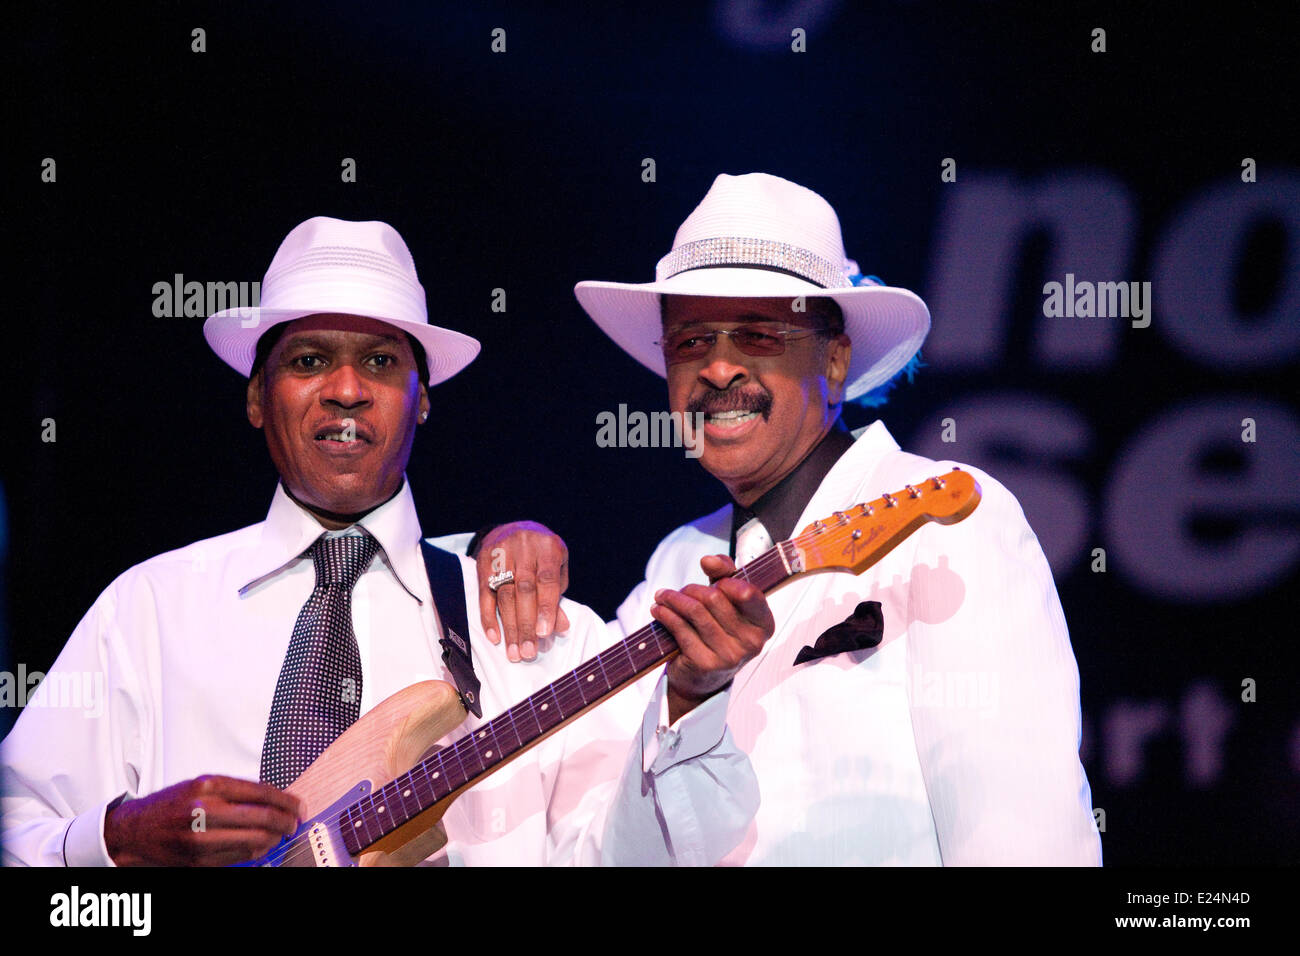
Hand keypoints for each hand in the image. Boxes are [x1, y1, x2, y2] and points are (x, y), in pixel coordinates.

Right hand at [104, 775, 301, 865]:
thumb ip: (238, 790)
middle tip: (296, 822)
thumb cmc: (171, 804)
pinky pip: (239, 857)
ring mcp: (201, 839)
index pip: (261, 793)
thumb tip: (276, 798)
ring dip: (274, 838)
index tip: (299, 805)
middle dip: (286, 821)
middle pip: (262, 818)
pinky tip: (262, 845)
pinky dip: (256, 851)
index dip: (287, 801)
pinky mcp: (198, 860)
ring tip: (281, 834)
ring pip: (254, 841)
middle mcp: (204, 811)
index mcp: (208, 786)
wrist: (135, 829)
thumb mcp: (203, 784)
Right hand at [476, 521, 570, 661]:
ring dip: (508, 626)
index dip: (546, 608)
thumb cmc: (541, 555)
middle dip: (526, 624)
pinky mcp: (483, 562)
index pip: (547, 581)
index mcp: (548, 547)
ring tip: (514, 651)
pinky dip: (488, 617)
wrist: (513, 528)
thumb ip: (557, 596)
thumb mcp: (557, 569)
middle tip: (528, 652)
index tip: (544, 634)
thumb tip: (560, 628)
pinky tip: (494, 636)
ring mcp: (501, 553)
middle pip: (524, 590)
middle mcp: (524, 548)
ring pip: (504, 594)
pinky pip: (484, 593)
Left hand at [651, 554, 774, 722]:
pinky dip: (665, 614)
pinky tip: (658, 610)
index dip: (726, 580)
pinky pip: (680, 628)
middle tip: (680, 592)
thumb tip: (708, 560)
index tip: (712, 578)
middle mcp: (751, 642)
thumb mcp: (728, 601)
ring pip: (695, 611)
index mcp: (763, 624)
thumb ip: (725, 573)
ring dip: (673, 599)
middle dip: (691, 589)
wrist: (703, 677)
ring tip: (663, 596)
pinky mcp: (705, 663)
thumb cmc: (718, 631)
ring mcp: (729, 655)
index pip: (748, 592)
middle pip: (714, 598)